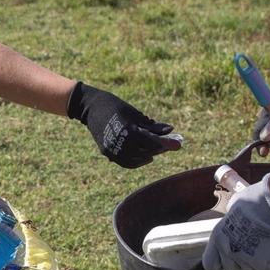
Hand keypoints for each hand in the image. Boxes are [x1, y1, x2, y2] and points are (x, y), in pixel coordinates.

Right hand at [67, 81, 181, 168]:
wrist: (91, 107)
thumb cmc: (116, 106)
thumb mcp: (135, 113)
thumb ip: (152, 125)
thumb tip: (170, 130)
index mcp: (129, 129)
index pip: (152, 141)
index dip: (166, 143)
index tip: (178, 145)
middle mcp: (121, 141)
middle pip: (147, 150)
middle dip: (160, 148)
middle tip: (171, 144)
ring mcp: (113, 148)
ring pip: (137, 159)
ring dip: (150, 155)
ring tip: (158, 149)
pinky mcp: (107, 152)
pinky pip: (126, 162)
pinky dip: (137, 161)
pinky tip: (146, 156)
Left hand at [202, 173, 269, 269]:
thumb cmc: (256, 200)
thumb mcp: (233, 206)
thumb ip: (230, 220)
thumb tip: (232, 220)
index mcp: (218, 237)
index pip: (209, 264)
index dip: (218, 265)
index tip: (225, 261)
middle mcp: (228, 250)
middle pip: (230, 269)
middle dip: (239, 263)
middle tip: (249, 249)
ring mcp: (244, 259)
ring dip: (255, 263)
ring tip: (262, 245)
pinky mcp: (262, 264)